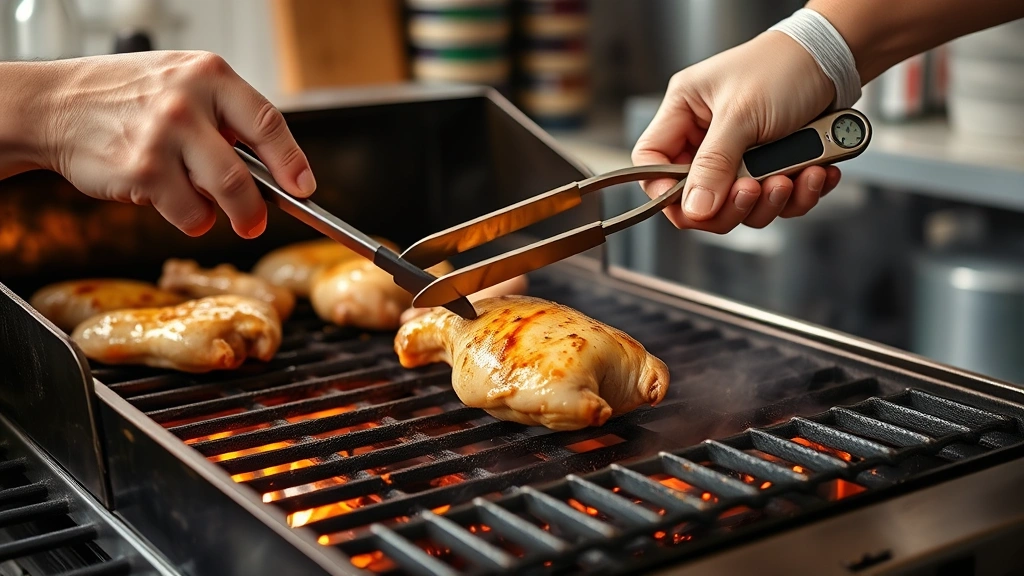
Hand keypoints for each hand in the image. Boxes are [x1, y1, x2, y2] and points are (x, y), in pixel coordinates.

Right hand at [43, 51, 314, 237]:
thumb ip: (225, 116)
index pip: (268, 124)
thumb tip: (273, 171)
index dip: (292, 162)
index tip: (304, 188)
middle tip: (255, 222)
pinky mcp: (141, 171)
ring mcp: (163, 137)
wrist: (54, 105)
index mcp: (209, 75)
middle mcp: (187, 103)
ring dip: (221, 215)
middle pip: (246, 176)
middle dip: (256, 210)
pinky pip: (188, 214)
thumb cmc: (126, 97)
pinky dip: (188, 217)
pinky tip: (167, 196)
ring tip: (203, 207)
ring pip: (221, 198)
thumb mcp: (181, 83)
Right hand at [632, 32, 842, 231]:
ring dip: (771, 202)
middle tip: (754, 190)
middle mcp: (707, 138)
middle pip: (698, 199)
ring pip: (740, 207)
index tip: (694, 206)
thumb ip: (714, 164)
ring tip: (794, 176)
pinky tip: (815, 173)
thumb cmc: (783, 68)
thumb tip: (694, 210)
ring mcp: (741, 157)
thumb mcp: (742, 114)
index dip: (665, 193)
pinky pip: (777, 203)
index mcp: (684, 114)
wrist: (837, 60)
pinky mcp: (773, 169)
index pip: (652, 166)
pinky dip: (800, 195)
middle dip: (730, 204)